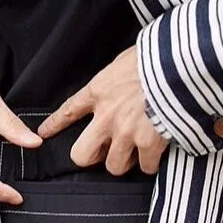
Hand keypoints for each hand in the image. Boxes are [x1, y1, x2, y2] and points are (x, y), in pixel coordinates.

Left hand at [37, 46, 168, 174]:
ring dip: (125, 162)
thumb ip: (117, 77)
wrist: (177, 64)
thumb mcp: (125, 59)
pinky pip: (145, 167)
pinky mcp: (148, 143)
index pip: (69, 111)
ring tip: (137, 152)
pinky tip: (158, 154)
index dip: (55, 125)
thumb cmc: (156, 55)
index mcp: (99, 91)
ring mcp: (125, 132)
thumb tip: (123, 80)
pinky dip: (152, 163)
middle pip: (82, 155)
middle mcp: (106, 116)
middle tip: (106, 152)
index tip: (45, 133)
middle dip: (93, 157)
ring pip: (114, 167)